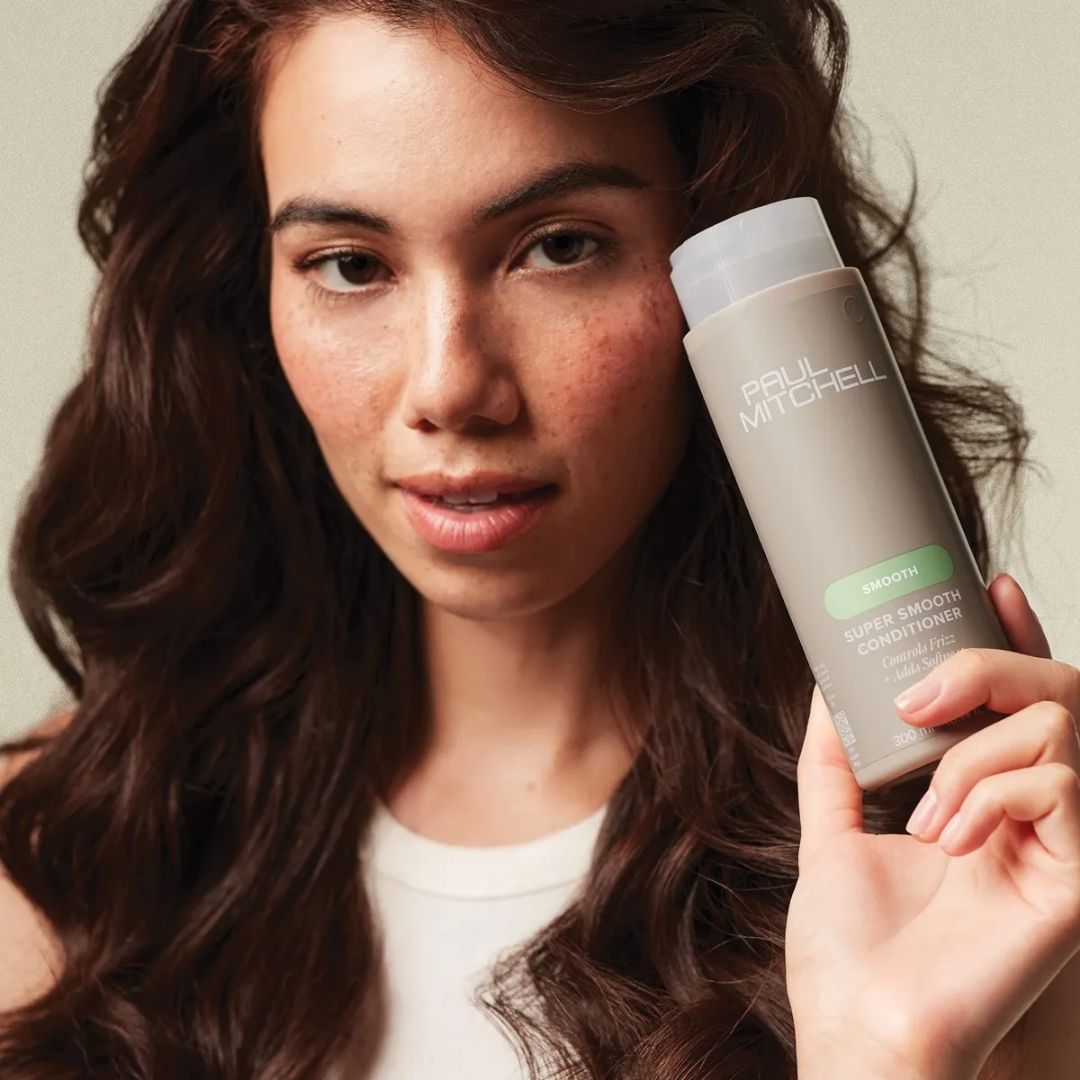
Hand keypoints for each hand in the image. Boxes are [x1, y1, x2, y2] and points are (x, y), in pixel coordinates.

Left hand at [786, 573, 1079, 1079]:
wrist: (859, 1025)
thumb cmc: (849, 949)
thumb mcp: (833, 831)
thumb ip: (836, 763)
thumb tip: (826, 692)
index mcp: (980, 800)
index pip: (1017, 702)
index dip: (1015, 635)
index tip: (988, 584)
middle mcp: (1029, 814)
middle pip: (1056, 692)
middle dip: (986, 666)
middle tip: (919, 697)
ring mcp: (1058, 845)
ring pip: (1059, 725)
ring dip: (969, 755)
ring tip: (923, 815)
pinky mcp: (1075, 880)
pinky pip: (1060, 784)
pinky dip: (989, 793)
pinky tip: (948, 839)